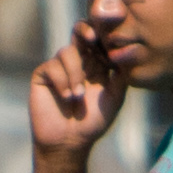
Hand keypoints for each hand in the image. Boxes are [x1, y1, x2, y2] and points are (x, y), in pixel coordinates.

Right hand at [29, 32, 122, 157]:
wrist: (68, 142)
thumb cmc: (93, 123)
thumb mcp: (114, 99)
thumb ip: (121, 77)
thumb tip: (128, 54)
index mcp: (96, 63)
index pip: (99, 39)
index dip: (103, 33)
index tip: (110, 37)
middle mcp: (78, 61)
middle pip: (79, 32)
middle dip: (85, 30)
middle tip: (92, 37)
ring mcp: (59, 66)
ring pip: (67, 52)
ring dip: (75, 74)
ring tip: (77, 97)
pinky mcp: (43, 75)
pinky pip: (53, 66)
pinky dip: (62, 81)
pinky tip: (66, 97)